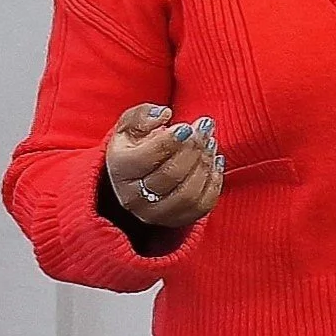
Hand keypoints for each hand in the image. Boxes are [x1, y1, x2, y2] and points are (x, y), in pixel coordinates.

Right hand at [105, 103, 224, 230]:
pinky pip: (202, 206)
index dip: (170, 142)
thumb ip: (143, 115)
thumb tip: (164, 114)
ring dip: (204, 165)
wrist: (135, 176)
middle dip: (193, 149)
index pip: (146, 158)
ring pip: (188, 194)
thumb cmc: (135, 145)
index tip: (186, 127)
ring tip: (210, 143)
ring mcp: (155, 213)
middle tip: (204, 128)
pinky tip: (215, 161)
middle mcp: (133, 197)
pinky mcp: (176, 220)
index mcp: (120, 169)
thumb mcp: (130, 124)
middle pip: (170, 175)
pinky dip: (214, 183)